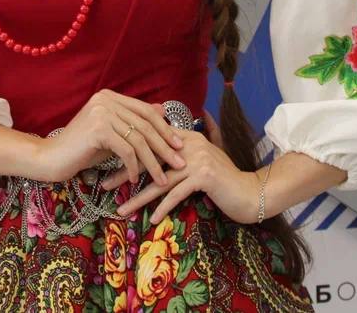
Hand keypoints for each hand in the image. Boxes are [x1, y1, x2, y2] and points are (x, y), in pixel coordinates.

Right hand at [35, 89, 186, 184]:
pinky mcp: (98, 129)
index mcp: (109, 96)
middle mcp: (106, 100)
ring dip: (153, 162)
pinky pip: (126, 151)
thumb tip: (162, 111)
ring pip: (138, 140)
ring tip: (163, 179)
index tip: (179, 145)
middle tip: (180, 163)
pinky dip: (134, 167)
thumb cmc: (81, 149)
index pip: (145, 111)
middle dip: (165, 146)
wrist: (51, 158)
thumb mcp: (111, 133)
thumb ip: (132, 123)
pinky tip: (136, 180)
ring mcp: (102, 112)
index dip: (164, 128)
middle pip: (145, 125)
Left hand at [100, 111, 263, 224]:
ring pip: (159, 180)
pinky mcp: (204, 176)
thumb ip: (184, 148)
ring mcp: (197, 159)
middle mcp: (189, 144)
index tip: (107, 165)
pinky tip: (151, 220)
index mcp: (186, 136)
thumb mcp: (203, 158)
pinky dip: (163, 208)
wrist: (251, 191)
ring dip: (138, 197)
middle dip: (125, 173)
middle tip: (104, 185)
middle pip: (150, 159)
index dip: (128, 154)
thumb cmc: (224, 179)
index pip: (150, 142)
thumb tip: (163, 144)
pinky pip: (177, 194)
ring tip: (121, 209)